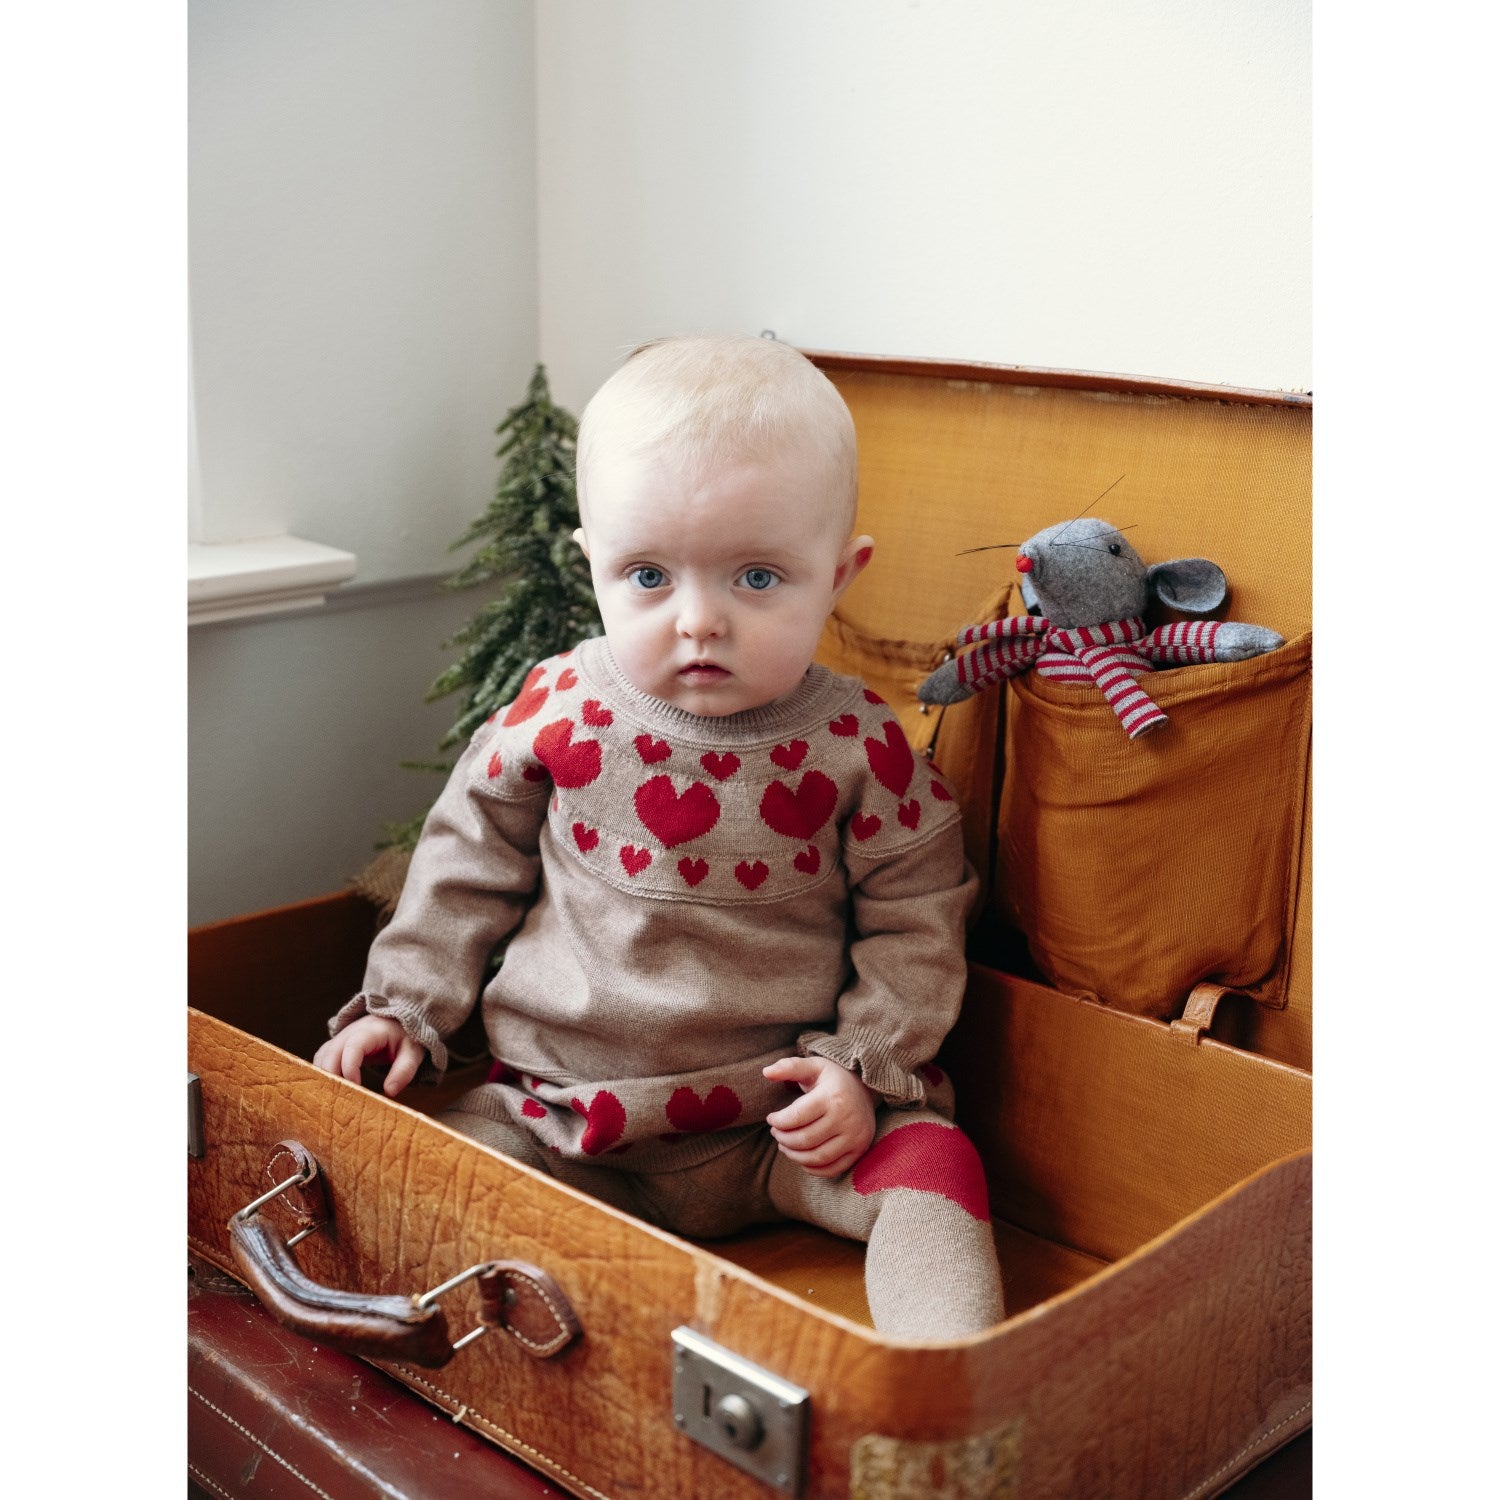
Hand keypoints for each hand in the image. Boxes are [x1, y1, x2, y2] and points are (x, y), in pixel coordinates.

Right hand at [313, 1015, 424, 1097]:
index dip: (350, 1067)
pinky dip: (321, 1075)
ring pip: (322, 1056)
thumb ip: (404, 1070)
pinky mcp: (336, 1047)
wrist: (397, 1023)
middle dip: (331, 1076)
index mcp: (371, 1031)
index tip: (355, 1087)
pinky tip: (329, 1092)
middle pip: (331, 1052)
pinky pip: (321, 1059)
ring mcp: (341, 1038)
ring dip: (323, 1077)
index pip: (353, 1046)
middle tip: (338, 1100)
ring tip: (332, 1099)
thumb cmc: (405, 1038)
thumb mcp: (412, 1052)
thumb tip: (390, 1092)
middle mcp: (350, 1032)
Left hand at [763, 1055, 876, 1178]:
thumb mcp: (813, 1066)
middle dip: (783, 1139)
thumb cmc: (833, 1078)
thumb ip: (789, 1067)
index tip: (771, 1119)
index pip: (796, 1117)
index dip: (778, 1121)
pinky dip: (812, 1169)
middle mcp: (847, 1118)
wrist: (866, 1089)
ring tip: (784, 1145)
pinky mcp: (859, 1150)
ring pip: (817, 1157)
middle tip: (776, 1133)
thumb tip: (766, 1072)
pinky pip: (832, 1169)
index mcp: (833, 1096)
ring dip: (794, 1156)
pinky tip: (802, 1158)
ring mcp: (855, 1137)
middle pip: (805, 1140)